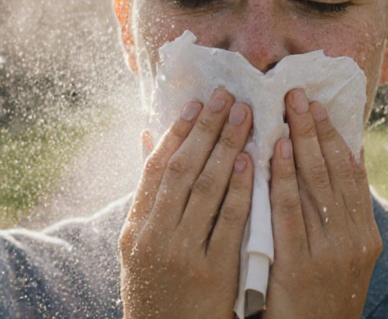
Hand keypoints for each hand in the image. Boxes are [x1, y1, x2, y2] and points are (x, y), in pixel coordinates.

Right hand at [119, 87, 253, 318]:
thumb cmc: (158, 291)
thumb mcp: (140, 247)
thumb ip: (148, 196)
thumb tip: (147, 138)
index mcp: (135, 228)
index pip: (156, 168)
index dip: (177, 132)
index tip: (197, 103)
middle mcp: (153, 237)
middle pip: (182, 170)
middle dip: (207, 129)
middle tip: (227, 96)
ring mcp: (182, 254)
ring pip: (205, 189)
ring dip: (227, 147)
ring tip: (245, 116)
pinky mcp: (211, 272)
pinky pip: (228, 222)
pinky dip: (239, 189)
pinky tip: (252, 162)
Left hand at [264, 88, 380, 318]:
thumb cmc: (320, 301)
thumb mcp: (342, 261)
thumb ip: (339, 219)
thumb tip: (339, 167)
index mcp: (365, 236)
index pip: (353, 174)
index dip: (336, 137)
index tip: (321, 105)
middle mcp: (353, 239)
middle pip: (334, 171)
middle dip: (316, 129)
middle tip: (299, 93)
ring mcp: (330, 252)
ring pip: (315, 183)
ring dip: (301, 141)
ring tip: (289, 108)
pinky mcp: (302, 266)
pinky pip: (290, 211)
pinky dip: (284, 176)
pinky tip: (276, 149)